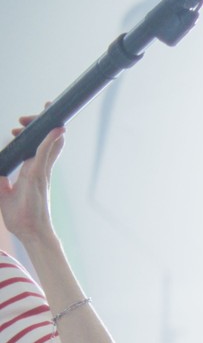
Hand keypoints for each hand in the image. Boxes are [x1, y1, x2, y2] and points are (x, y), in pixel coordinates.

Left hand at [0, 111, 61, 241]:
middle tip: (27, 117)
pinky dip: (51, 141)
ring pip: (47, 143)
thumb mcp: (2, 192)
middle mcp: (38, 169)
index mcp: (30, 172)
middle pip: (44, 141)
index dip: (33, 133)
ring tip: (48, 110)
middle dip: (40, 124)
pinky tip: (56, 130)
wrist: (31, 233)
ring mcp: (41, 172)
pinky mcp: (39, 176)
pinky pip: (46, 154)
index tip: (22, 125)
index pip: (35, 147)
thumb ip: (0, 179)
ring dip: (47, 127)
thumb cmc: (20, 217)